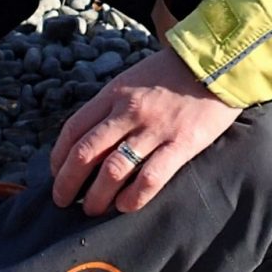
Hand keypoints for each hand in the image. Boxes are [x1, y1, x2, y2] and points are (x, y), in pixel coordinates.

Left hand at [50, 45, 239, 214]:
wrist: (215, 62)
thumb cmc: (171, 74)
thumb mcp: (132, 80)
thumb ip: (111, 107)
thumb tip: (90, 141)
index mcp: (114, 94)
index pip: (74, 130)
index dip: (58, 158)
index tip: (56, 174)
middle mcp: (128, 112)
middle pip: (86, 154)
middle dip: (68, 183)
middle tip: (63, 201)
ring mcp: (154, 129)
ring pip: (113, 170)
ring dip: (96, 196)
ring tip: (92, 209)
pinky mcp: (181, 144)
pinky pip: (150, 178)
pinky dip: (132, 198)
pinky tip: (125, 206)